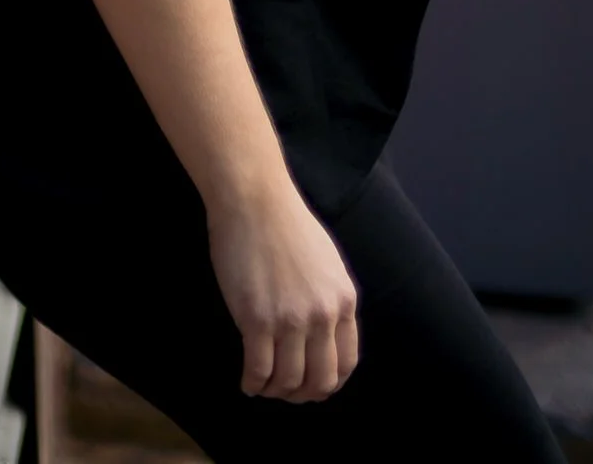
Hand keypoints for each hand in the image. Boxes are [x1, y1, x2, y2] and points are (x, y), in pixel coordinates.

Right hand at [205, 174, 359, 401]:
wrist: (254, 198)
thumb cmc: (286, 222)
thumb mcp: (327, 262)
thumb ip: (330, 298)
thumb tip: (324, 333)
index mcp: (343, 300)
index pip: (346, 363)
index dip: (327, 382)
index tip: (310, 385)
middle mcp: (322, 315)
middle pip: (319, 381)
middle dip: (301, 395)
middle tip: (283, 391)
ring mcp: (290, 320)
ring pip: (287, 382)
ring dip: (273, 391)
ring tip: (261, 385)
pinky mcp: (257, 320)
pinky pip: (258, 371)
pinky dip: (252, 383)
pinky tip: (246, 380)